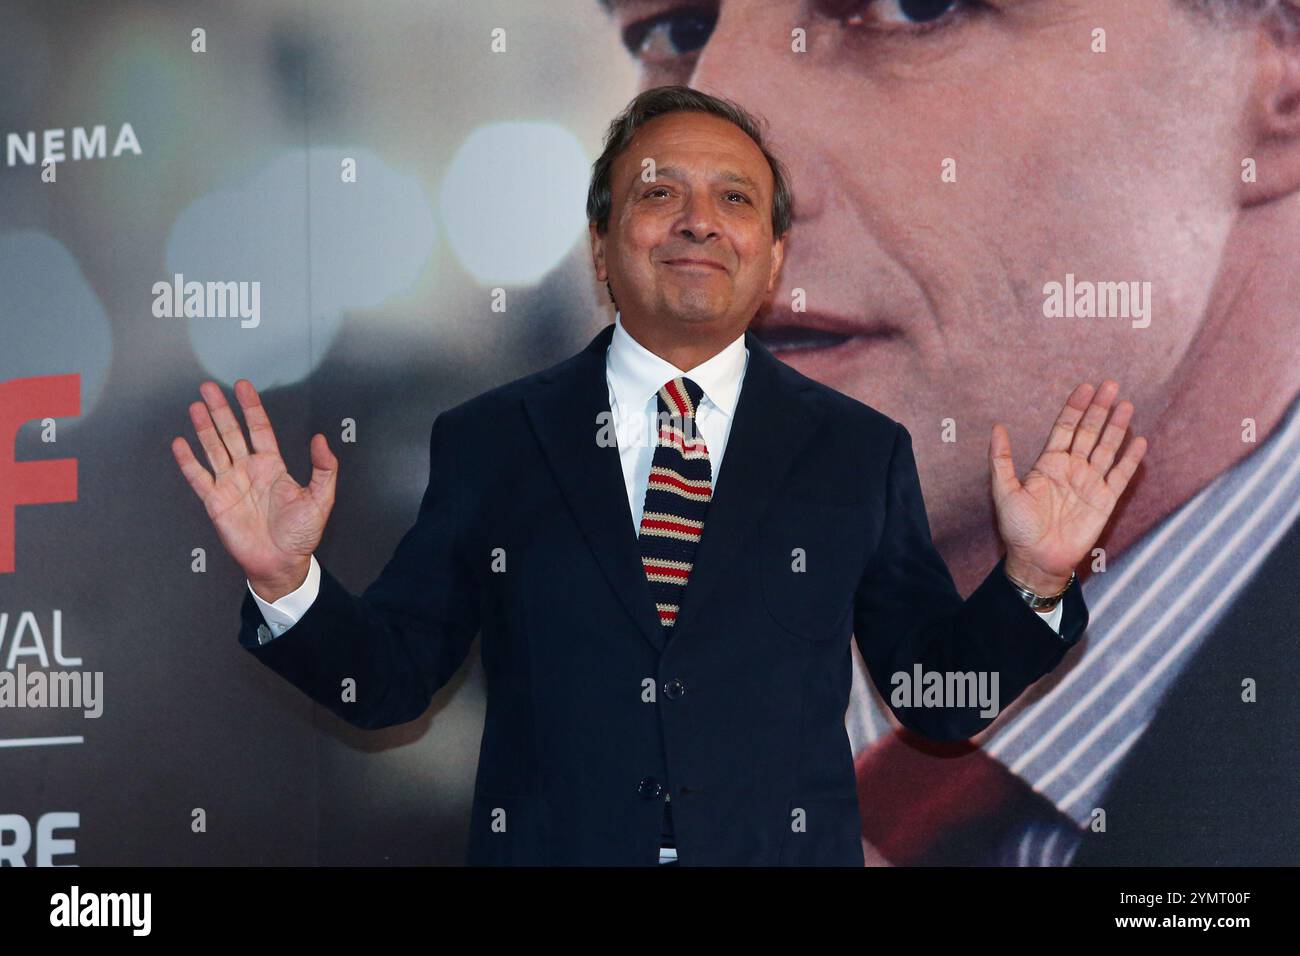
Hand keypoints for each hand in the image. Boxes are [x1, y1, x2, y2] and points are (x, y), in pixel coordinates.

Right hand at [171, 379, 337, 600]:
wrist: (281, 563)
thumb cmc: (301, 534)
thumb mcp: (320, 499)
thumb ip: (324, 468)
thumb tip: (321, 439)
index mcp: (272, 466)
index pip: (259, 429)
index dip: (251, 407)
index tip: (242, 386)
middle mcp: (248, 470)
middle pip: (231, 433)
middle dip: (221, 409)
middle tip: (209, 386)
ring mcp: (230, 484)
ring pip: (214, 448)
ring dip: (204, 428)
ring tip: (196, 405)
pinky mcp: (215, 502)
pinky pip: (198, 477)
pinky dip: (188, 461)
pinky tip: (180, 443)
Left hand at [990, 380, 1146, 593]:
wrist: (1037, 559)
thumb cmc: (1018, 528)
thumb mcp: (1004, 492)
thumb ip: (1001, 460)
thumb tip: (997, 428)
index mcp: (1049, 463)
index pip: (1065, 428)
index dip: (1075, 408)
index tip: (1085, 387)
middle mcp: (1072, 469)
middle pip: (1090, 432)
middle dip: (1099, 409)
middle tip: (1110, 385)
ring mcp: (1091, 483)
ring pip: (1107, 449)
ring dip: (1117, 427)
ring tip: (1126, 404)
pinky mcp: (1105, 501)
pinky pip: (1121, 476)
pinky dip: (1130, 459)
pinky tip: (1139, 441)